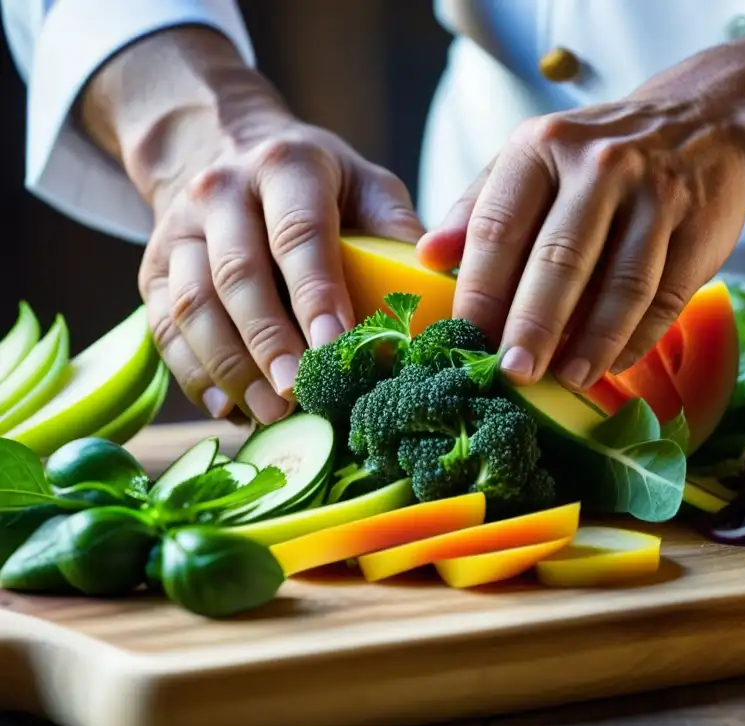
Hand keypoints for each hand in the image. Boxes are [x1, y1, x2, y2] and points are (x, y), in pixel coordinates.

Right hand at [81, 29, 424, 423]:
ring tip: (273, 413)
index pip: (299, 235)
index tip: (338, 349)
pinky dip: (196, 376)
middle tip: (302, 394)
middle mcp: (221, 192)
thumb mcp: (363, 183)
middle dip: (270, 343)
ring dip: (231, 368)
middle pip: (238, 276)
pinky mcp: (152, 269)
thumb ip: (398, 232)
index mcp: (285, 166)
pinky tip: (232, 409)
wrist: (219, 145)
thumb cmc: (314, 180)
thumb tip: (444, 295)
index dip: (317, 295)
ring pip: (192, 307)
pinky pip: (164, 329)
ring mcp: (178, 231)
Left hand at [419, 99, 744, 391]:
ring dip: (591, 342)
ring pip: (621, 284)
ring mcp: (656, 196)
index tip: (466, 340)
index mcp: (543, 147)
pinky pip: (665, 297)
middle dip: (533, 325)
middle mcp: (600, 166)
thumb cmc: (597, 157)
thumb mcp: (532, 161)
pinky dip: (636, 338)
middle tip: (513, 374)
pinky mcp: (700, 229)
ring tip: (566, 380)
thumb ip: (478, 207)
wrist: (702, 124)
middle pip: (560, 260)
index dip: (480, 291)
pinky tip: (611, 364)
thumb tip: (425, 258)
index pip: (498, 227)